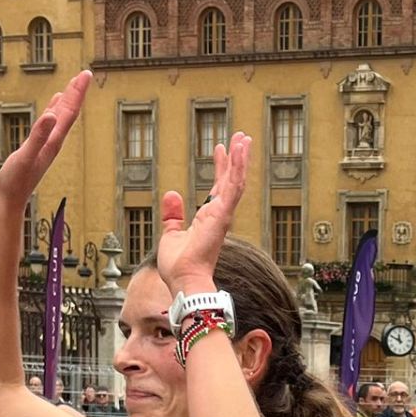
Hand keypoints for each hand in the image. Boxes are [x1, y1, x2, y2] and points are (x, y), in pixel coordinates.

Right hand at [0, 70, 91, 206]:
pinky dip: (54, 111)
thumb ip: (38, 135)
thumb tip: (51, 116)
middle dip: (77, 92)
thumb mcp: (25, 155)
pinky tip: (54, 106)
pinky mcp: (38, 146)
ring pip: (61, 117)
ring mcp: (47, 144)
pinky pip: (50, 124)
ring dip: (68, 100)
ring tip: (74, 85)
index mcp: (53, 140)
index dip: (77, 92)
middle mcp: (54, 141)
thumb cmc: (16, 180)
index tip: (86, 74)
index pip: (70, 112)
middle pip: (69, 112)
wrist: (11, 197)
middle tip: (85, 73)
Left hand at [156, 133, 250, 292]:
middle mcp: (219, 215)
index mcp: (209, 218)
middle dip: (236, 158)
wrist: (183, 279)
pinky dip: (237, 168)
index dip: (220, 167)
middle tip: (241, 137)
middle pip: (231, 180)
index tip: (220, 149)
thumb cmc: (179, 265)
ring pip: (236, 181)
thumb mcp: (171, 233)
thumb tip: (171, 193)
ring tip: (244, 138)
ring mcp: (222, 215)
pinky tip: (239, 151)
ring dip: (241, 159)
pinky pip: (233, 187)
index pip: (218, 187)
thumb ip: (173, 214)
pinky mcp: (222, 215)